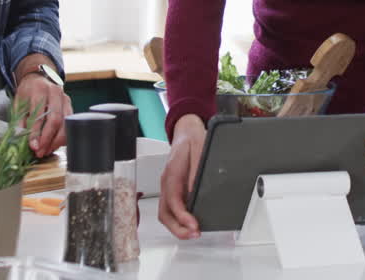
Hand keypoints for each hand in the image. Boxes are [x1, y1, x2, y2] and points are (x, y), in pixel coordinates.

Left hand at [13, 72, 71, 156]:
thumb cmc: (27, 92)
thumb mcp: (18, 103)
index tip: (33, 146)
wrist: (39, 78)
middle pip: (56, 119)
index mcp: (39, 89)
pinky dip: (63, 137)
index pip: (39, 114)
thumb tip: (23, 140)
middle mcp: (55, 92)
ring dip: (57, 141)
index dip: (36, 132)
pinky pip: (70, 124)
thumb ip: (20, 120)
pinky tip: (54, 144)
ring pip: (66, 123)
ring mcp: (65, 98)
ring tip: (46, 151)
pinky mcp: (70, 105)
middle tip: (40, 152)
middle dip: (48, 139)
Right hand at [158, 114, 205, 239]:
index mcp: (172, 172)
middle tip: (194, 234)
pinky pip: (171, 210)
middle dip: (178, 228)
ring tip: (193, 233)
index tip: (193, 225)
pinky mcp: (173, 190)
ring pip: (166, 214)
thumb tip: (197, 190)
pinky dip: (179, 221)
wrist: (186, 131)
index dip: (182, 216)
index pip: (172, 200)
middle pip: (165, 212)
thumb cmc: (192, 139)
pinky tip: (190, 224)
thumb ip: (198, 170)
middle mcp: (166, 182)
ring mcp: (168, 187)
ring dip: (177, 227)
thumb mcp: (200, 149)